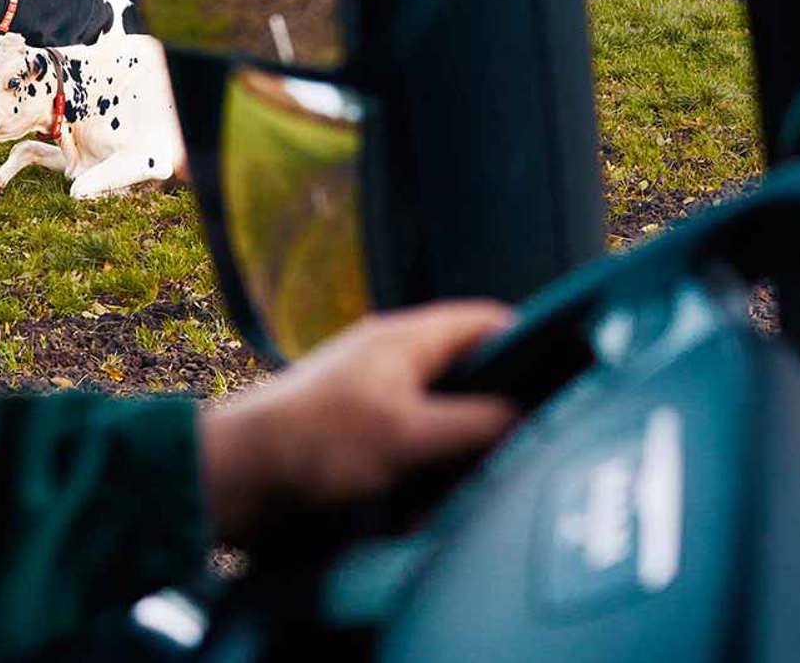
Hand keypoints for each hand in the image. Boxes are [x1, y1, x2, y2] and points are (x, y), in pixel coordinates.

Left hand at [197, 299, 518, 544]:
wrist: (234, 475)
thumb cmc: (314, 442)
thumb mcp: (409, 434)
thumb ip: (474, 422)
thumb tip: (525, 416)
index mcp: (406, 337)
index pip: (486, 319)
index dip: (531, 340)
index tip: (566, 372)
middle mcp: (391, 354)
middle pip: (468, 363)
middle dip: (501, 393)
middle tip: (537, 427)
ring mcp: (371, 389)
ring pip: (441, 400)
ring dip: (464, 428)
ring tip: (492, 459)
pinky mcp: (353, 426)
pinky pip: (411, 429)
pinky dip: (431, 450)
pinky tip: (441, 479)